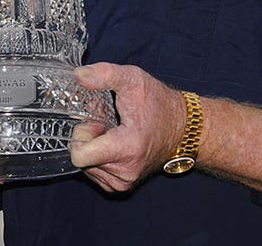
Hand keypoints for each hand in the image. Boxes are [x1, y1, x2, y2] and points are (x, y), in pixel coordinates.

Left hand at [69, 63, 189, 192]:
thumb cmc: (160, 104)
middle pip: (81, 158)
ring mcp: (123, 182)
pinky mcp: (121, 186)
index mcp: (126, 148)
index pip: (79, 156)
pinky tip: (117, 145)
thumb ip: (105, 75)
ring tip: (117, 134)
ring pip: (86, 166)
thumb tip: (78, 75)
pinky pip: (94, 173)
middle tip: (111, 125)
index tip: (98, 123)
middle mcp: (124, 172)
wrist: (183, 129)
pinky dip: (100, 158)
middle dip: (90, 138)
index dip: (82, 134)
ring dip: (95, 148)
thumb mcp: (134, 80)